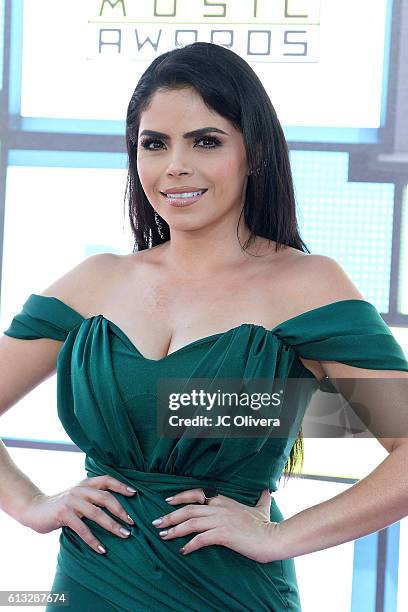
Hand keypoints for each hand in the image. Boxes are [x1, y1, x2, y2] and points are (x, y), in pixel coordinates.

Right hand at [20, 475, 136, 553]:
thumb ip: (93, 497)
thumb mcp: (78, 496)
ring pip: (96, 513)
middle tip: (132, 522)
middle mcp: (80, 490)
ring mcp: (71, 501)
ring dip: (112, 525)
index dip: (121, 485)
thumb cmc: (62, 506)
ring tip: (124, 535)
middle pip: (105, 497)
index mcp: (86, 484)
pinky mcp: (63, 514)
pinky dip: (93, 540)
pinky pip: (82, 529)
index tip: (135, 493)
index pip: (107, 480)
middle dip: (121, 510)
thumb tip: (118, 508)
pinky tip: (102, 549)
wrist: (36, 509)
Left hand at [153, 487, 281, 562]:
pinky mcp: (223, 534)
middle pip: (188, 509)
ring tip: (163, 536)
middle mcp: (219, 508)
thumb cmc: (266, 525)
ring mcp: (220, 520)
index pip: (197, 494)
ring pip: (190, 523)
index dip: (180, 496)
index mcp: (224, 501)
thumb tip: (267, 491)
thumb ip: (262, 499)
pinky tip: (183, 551)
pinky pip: (200, 539)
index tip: (168, 501)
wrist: (273, 538)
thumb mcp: (262, 508)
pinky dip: (189, 545)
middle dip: (170, 516)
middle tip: (157, 523)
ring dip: (174, 530)